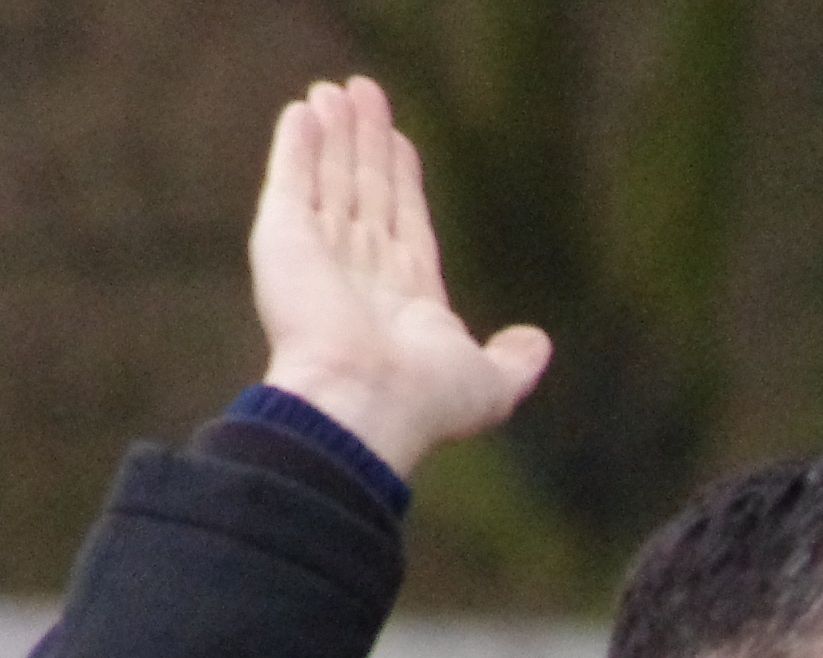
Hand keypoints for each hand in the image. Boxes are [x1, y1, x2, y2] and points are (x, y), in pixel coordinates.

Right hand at [250, 76, 550, 476]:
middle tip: (365, 93)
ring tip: (336, 90)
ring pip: (330, 178)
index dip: (402, 180)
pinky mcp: (283, 239)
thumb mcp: (491, 383)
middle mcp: (360, 274)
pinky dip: (294, 147)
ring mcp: (320, 254)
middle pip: (366, 192)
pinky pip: (290, 181)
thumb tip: (538, 342)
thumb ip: (514, 360)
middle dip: (365, 145)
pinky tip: (302, 112)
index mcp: (406, 300)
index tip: (401, 141)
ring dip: (332, 134)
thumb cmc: (427, 399)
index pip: (405, 222)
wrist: (366, 402)